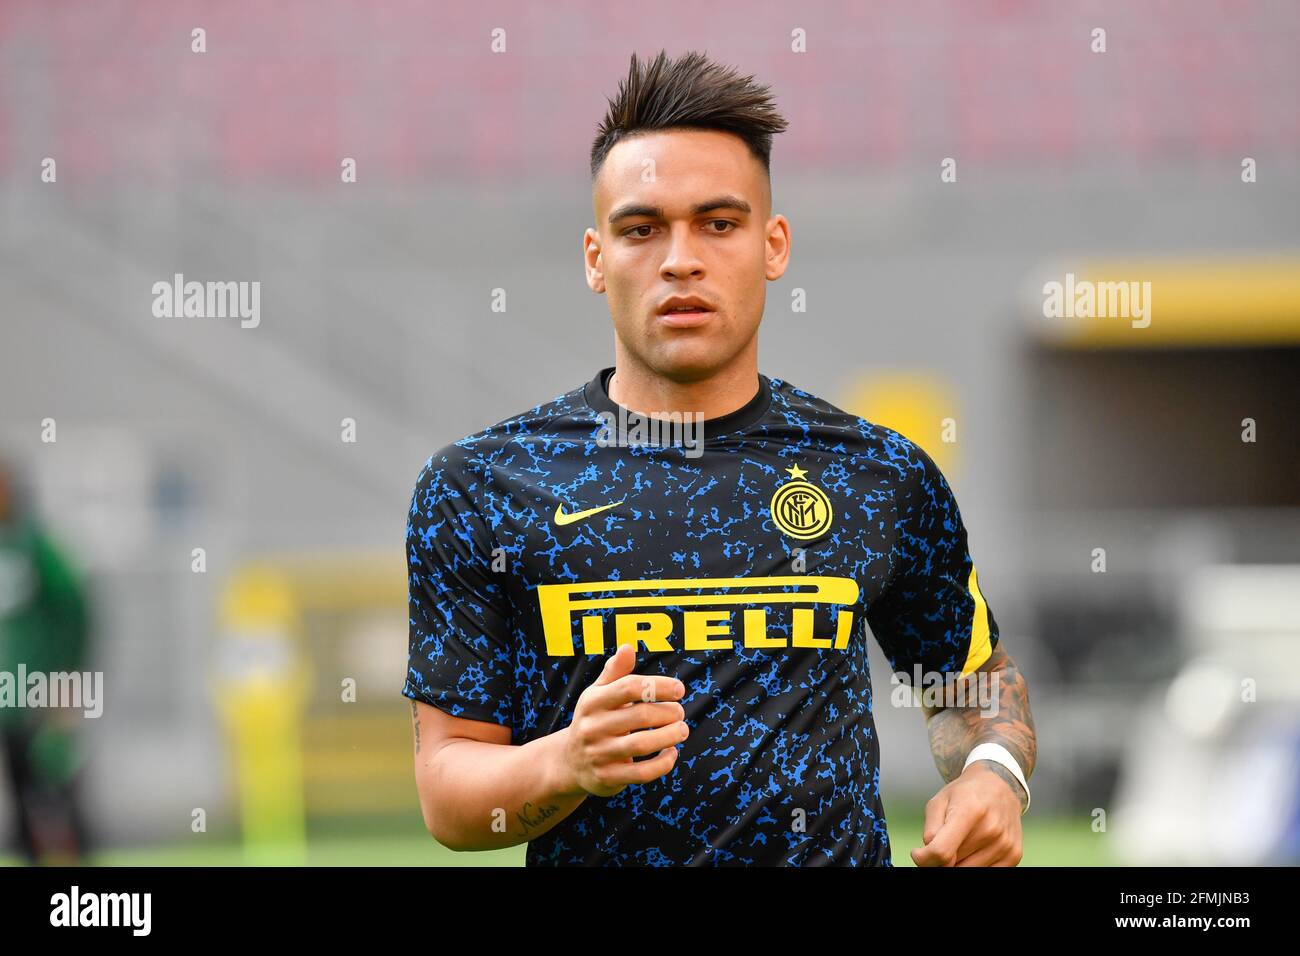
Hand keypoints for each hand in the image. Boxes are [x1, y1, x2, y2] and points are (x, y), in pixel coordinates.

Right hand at [556, 643, 689, 797]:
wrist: (569, 762)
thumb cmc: (594, 720)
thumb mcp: (598, 694)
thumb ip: (615, 672)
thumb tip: (628, 647)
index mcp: (592, 701)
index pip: (630, 687)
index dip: (659, 686)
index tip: (679, 689)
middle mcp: (593, 727)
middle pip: (640, 715)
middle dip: (669, 712)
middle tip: (680, 712)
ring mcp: (599, 754)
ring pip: (642, 744)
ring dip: (669, 736)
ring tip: (682, 730)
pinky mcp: (608, 778)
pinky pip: (642, 772)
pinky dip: (663, 763)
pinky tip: (671, 753)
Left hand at [910, 762, 1024, 866]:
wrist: (1000, 787)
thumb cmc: (965, 794)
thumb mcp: (939, 801)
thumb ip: (931, 829)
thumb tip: (927, 856)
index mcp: (970, 811)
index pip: (942, 851)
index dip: (924, 858)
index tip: (918, 853)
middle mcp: (991, 829)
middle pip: (953, 864)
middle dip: (940, 859)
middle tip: (941, 844)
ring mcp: (1005, 844)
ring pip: (967, 872)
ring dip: (957, 863)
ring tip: (959, 843)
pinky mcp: (1014, 855)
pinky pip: (986, 874)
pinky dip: (972, 866)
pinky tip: (973, 849)